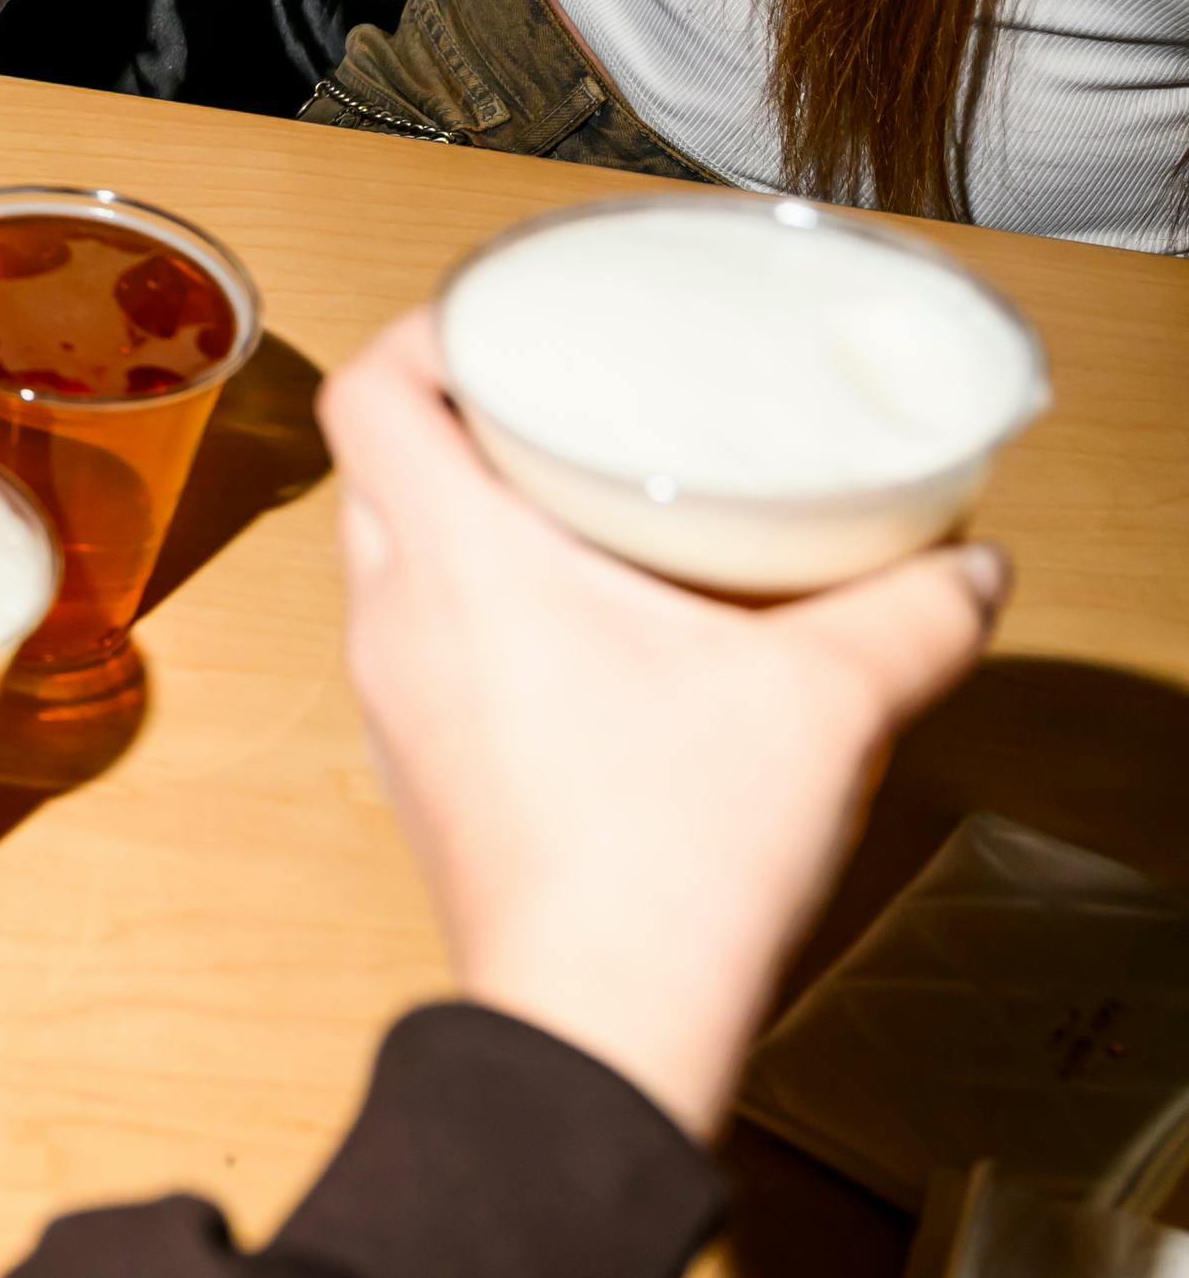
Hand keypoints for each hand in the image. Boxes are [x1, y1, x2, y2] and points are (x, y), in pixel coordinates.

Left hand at [322, 310, 1004, 1140]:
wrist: (598, 1019)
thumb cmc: (669, 849)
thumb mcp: (825, 701)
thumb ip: (907, 616)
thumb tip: (968, 568)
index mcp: (452, 556)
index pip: (371, 392)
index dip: (423, 332)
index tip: (503, 320)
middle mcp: (391, 616)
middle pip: (379, 468)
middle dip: (458, 421)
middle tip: (560, 405)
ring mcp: (390, 701)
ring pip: (394, 561)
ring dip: (465, 522)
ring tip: (576, 511)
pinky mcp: (416, 771)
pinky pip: (420, 648)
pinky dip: (476, 613)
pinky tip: (577, 640)